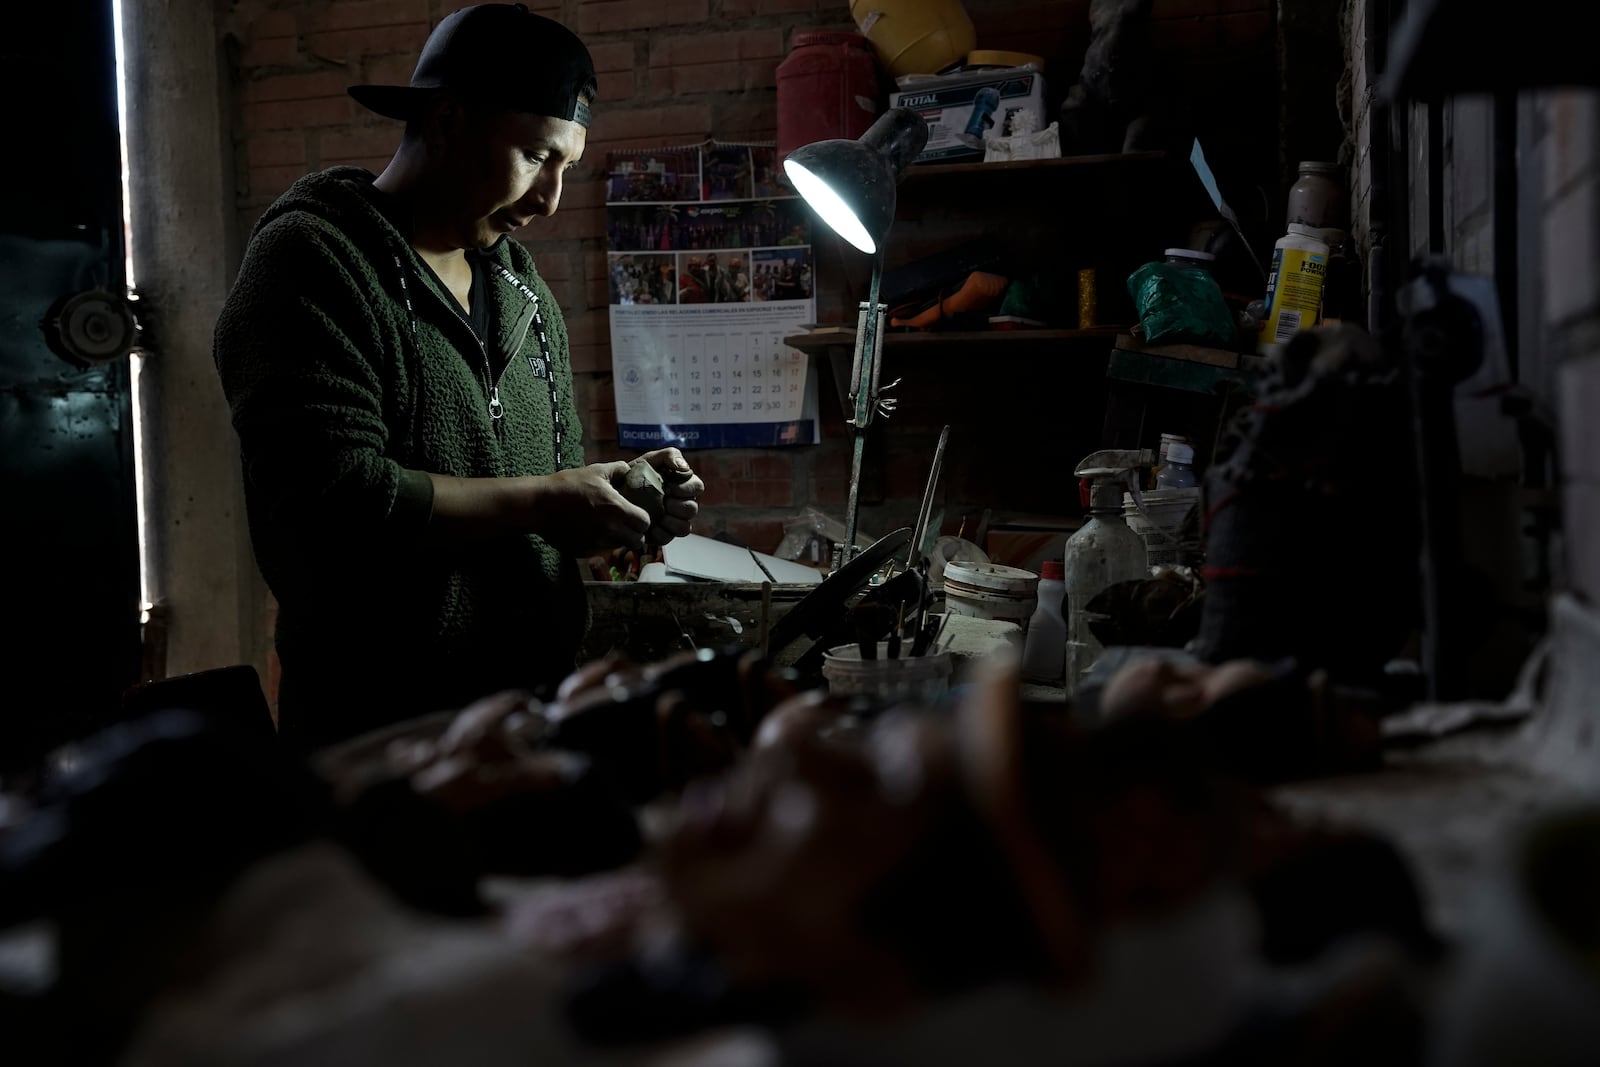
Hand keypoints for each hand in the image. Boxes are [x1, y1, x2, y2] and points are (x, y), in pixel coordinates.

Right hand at [538, 462, 652, 554]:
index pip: (645, 523)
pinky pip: (601, 550)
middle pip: (637, 540)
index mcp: (617, 509)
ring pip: (620, 546)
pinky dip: (601, 544)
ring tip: (609, 526)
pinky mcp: (584, 551)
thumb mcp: (594, 471)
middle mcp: (611, 530)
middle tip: (627, 524)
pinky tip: (592, 531)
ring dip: (619, 538)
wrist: (540, 505)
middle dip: (635, 532)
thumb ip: (617, 470)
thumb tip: (629, 469)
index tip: (637, 514)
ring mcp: (597, 543)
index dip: (643, 519)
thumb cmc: (568, 485)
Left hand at [636, 447, 703, 545]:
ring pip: (684, 528)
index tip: (671, 487)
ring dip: (672, 522)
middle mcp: (681, 504)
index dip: (688, 488)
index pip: (697, 487)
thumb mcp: (649, 460)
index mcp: (682, 485)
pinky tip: (649, 526)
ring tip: (659, 515)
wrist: (612, 494)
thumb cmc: (633, 475)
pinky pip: (667, 538)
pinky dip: (659, 533)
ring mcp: (672, 521)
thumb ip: (669, 456)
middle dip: (679, 506)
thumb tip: (683, 467)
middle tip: (664, 501)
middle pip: (692, 509)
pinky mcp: (661, 534)